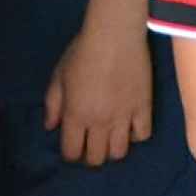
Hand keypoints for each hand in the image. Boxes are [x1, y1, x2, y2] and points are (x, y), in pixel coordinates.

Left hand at [43, 21, 152, 165]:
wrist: (114, 38)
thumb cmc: (81, 53)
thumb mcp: (59, 76)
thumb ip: (53, 104)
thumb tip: (51, 127)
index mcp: (76, 115)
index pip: (72, 151)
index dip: (70, 154)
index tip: (71, 149)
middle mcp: (100, 122)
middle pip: (97, 158)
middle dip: (90, 157)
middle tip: (89, 147)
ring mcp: (124, 118)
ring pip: (120, 152)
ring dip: (112, 150)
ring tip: (107, 139)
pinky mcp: (145, 109)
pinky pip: (143, 135)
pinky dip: (135, 136)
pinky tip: (128, 127)